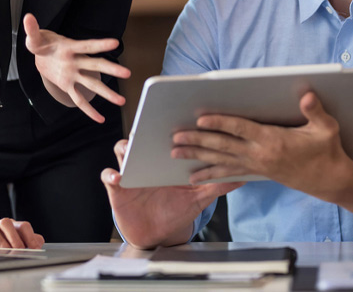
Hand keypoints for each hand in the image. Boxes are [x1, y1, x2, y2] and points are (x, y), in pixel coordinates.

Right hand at [0, 216, 43, 248]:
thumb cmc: (5, 235)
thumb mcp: (19, 236)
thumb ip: (31, 239)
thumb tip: (39, 244)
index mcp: (14, 224)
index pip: (23, 226)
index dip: (30, 237)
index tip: (35, 248)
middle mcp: (1, 224)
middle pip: (7, 224)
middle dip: (14, 238)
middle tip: (20, 250)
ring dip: (0, 241)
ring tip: (6, 252)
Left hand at [22, 13, 130, 122]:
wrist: (43, 54)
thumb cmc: (42, 44)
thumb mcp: (35, 39)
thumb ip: (32, 30)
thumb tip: (27, 18)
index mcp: (69, 48)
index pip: (87, 46)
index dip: (100, 44)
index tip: (115, 42)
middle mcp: (76, 62)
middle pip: (96, 65)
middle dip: (111, 69)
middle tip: (127, 73)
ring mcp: (74, 75)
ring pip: (92, 84)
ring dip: (107, 93)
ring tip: (121, 101)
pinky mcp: (69, 86)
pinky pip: (80, 99)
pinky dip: (89, 110)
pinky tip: (99, 118)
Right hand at [101, 139, 242, 248]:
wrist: (157, 233)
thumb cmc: (177, 211)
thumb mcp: (198, 198)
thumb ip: (216, 185)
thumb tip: (243, 176)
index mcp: (166, 160)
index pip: (166, 137)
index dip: (171, 127)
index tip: (178, 117)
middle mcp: (147, 161)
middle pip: (143, 138)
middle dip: (144, 131)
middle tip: (149, 127)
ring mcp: (131, 172)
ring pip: (122, 152)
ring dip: (124, 149)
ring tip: (129, 150)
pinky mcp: (117, 189)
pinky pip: (109, 177)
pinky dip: (111, 175)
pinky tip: (118, 177)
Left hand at [171, 91, 351, 198]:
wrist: (330, 180)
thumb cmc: (328, 150)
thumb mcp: (327, 128)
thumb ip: (315, 111)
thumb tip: (308, 95)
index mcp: (273, 140)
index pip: (241, 129)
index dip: (220, 123)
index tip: (200, 118)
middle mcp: (260, 154)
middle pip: (223, 146)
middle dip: (197, 141)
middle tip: (175, 138)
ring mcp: (256, 165)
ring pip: (220, 161)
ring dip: (196, 157)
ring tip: (175, 154)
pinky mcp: (257, 172)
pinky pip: (228, 173)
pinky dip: (210, 173)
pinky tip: (194, 176)